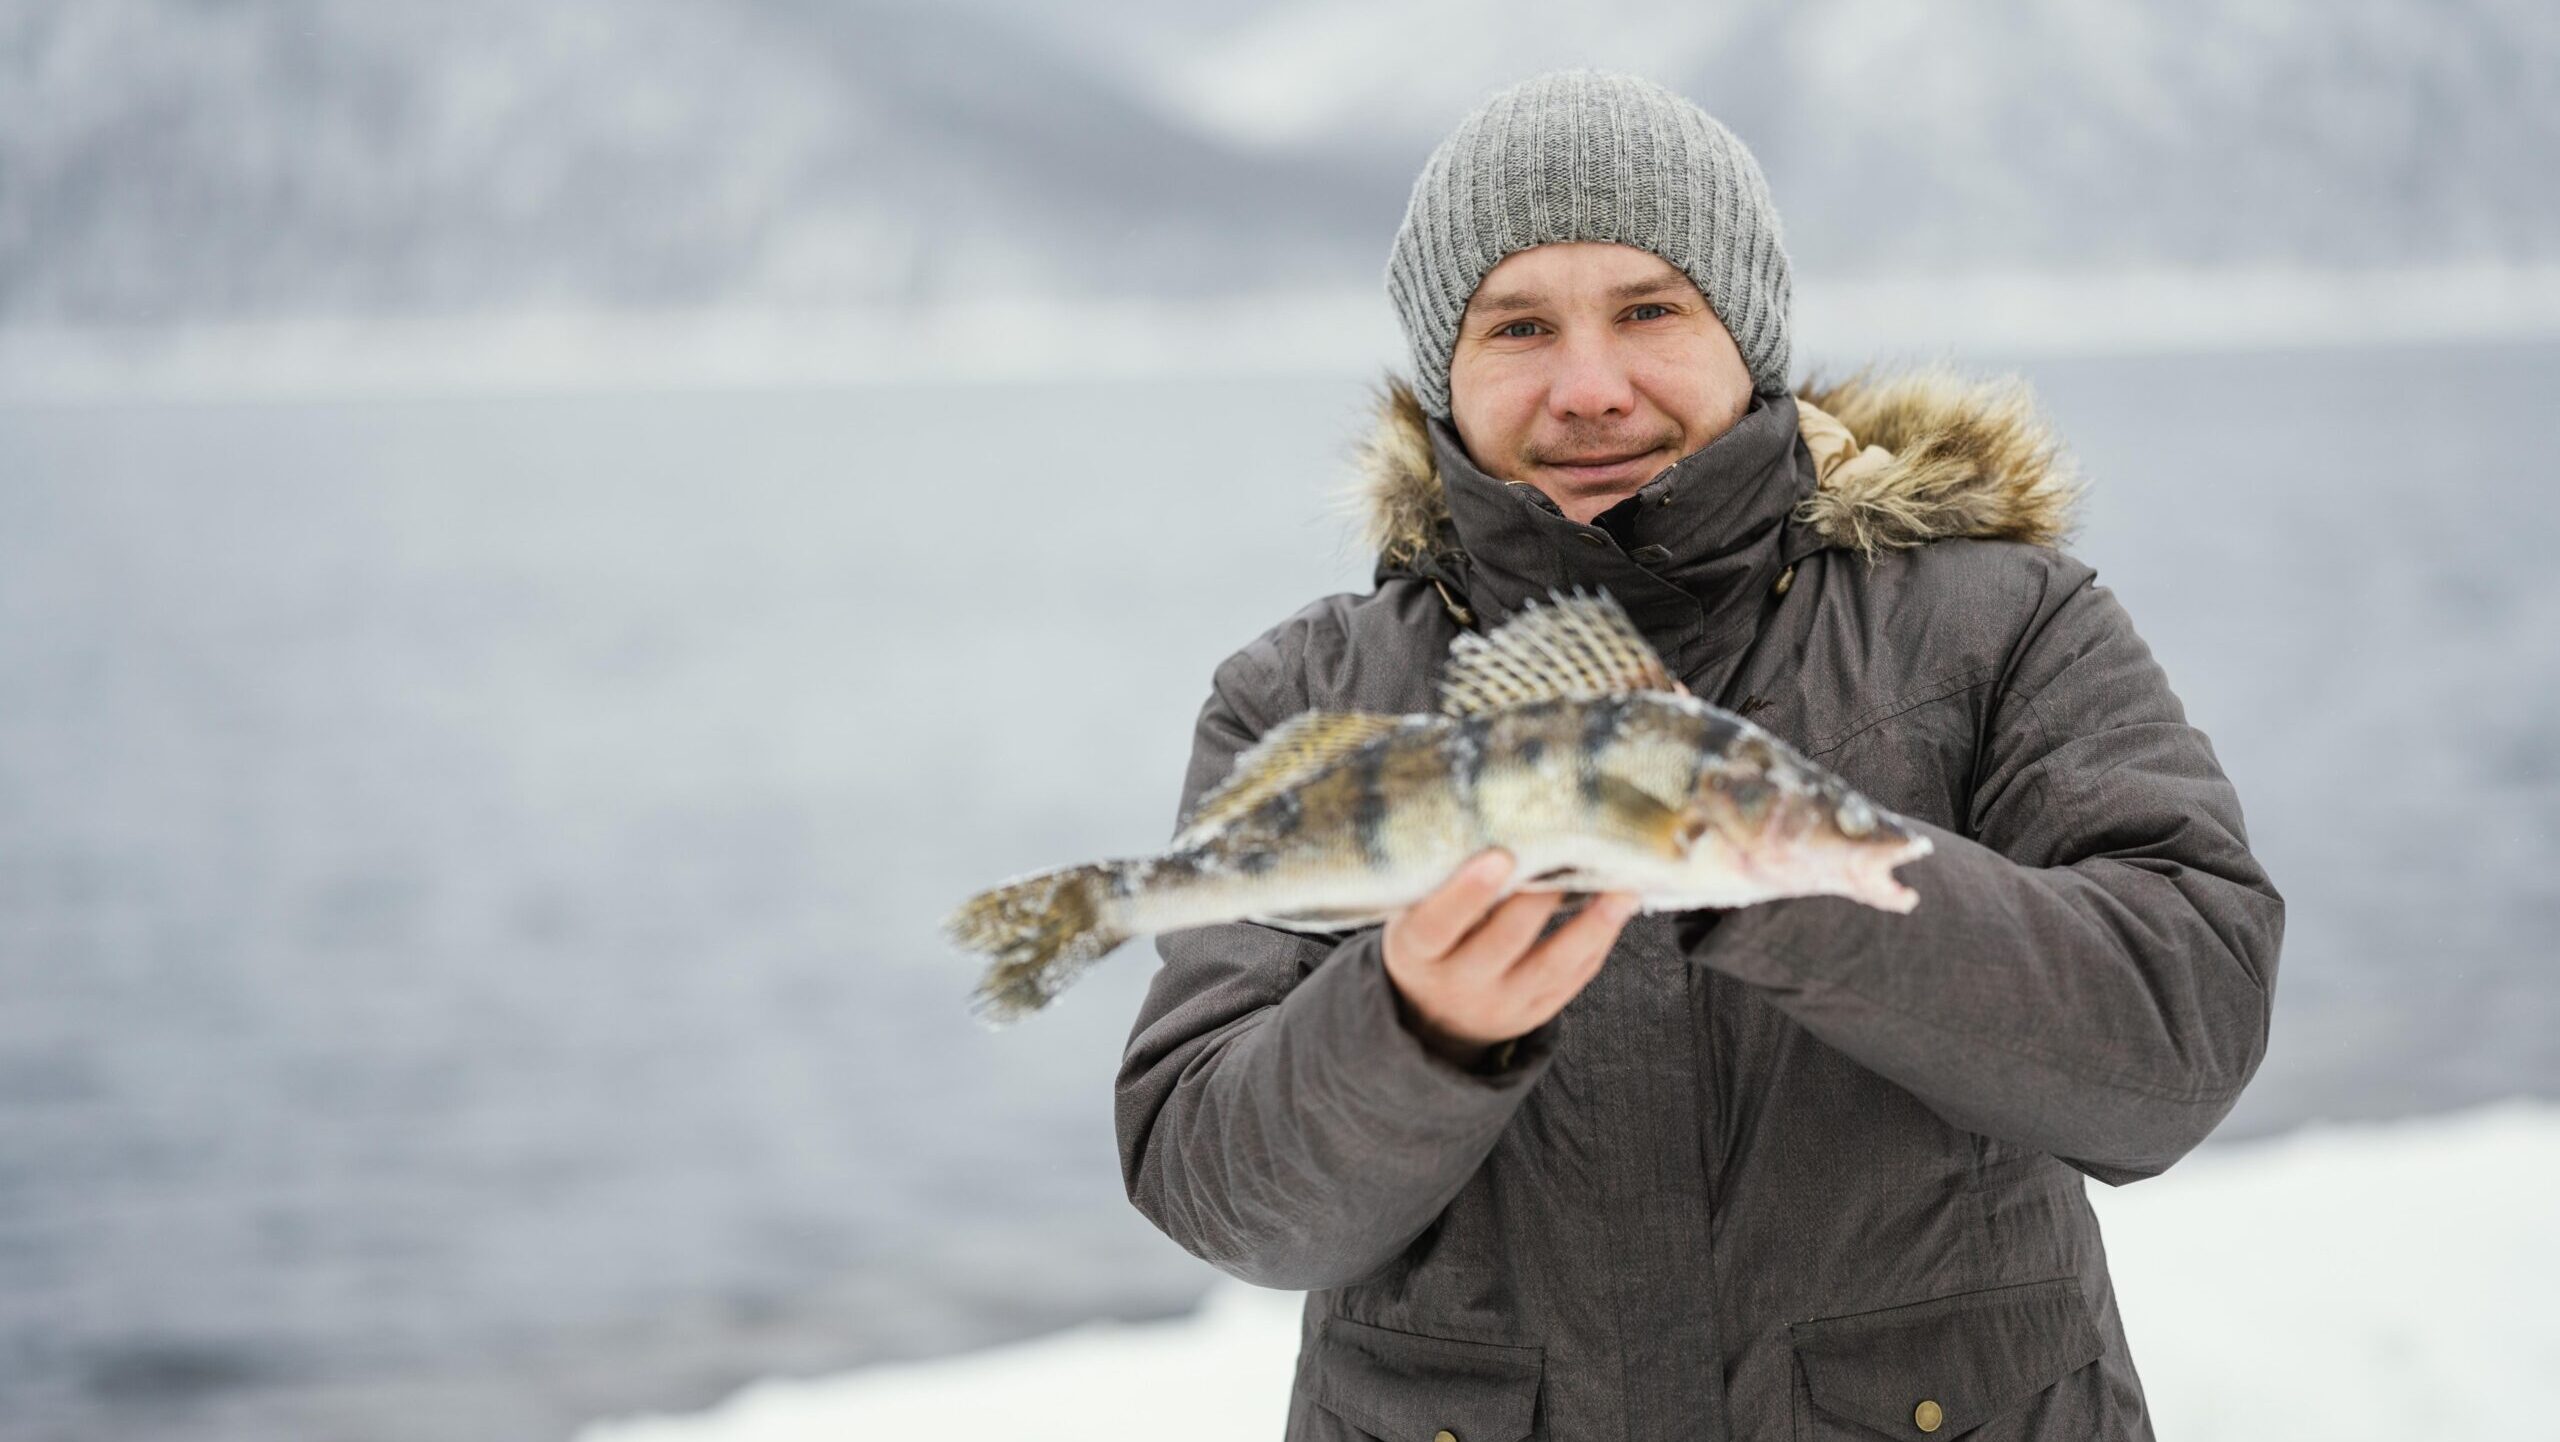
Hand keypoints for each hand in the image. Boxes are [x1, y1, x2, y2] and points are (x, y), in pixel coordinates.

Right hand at [1380, 849, 1638, 1068]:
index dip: (1466, 893)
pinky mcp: (1535, 1011)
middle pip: (1503, 941)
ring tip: (1623, 888)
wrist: (1433, 1015)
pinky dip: (1598, 940)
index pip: (1437, 925)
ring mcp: (1501, 1003)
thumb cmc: (1428, 941)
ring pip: (1551, 965)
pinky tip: (1618, 908)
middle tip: (1573, 853)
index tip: (1499, 857)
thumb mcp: (1413, 915)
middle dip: (1540, 899)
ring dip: (1592, 925)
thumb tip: (1495, 822)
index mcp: (1418, 952)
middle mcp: (1458, 983)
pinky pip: (1572, 977)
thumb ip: (1441, 882)